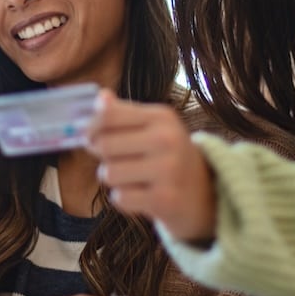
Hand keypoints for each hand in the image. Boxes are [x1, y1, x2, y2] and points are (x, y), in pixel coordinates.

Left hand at [88, 90, 216, 243]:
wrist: (204, 191)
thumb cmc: (168, 154)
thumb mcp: (152, 126)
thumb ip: (122, 112)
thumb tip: (101, 96)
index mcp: (161, 116)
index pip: (108, 114)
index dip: (91, 127)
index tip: (90, 136)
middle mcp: (167, 139)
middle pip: (103, 145)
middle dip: (102, 156)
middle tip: (116, 159)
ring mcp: (168, 170)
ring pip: (108, 173)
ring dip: (113, 179)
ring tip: (131, 177)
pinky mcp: (165, 199)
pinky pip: (119, 198)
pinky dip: (123, 198)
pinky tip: (140, 194)